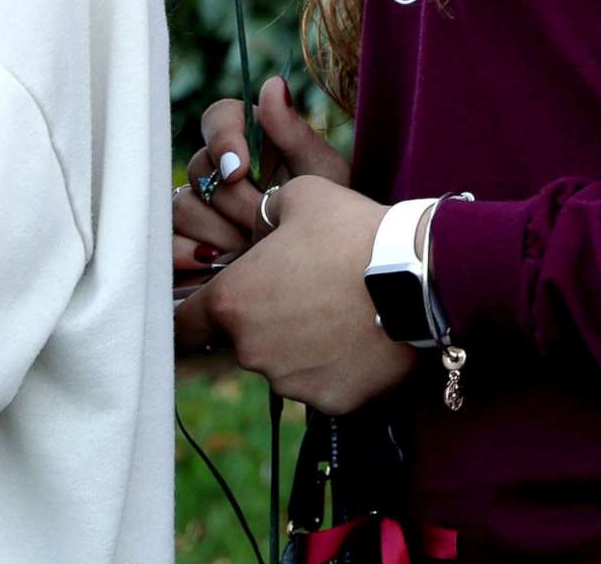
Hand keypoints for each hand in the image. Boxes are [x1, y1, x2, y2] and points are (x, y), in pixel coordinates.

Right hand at [173, 76, 351, 271]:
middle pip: (199, 168)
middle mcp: (220, 169)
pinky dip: (183, 253)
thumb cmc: (328, 212)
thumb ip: (295, 133)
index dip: (223, 140)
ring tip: (248, 249)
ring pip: (182, 206)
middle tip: (261, 224)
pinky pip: (168, 242)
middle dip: (232, 201)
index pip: (218, 117)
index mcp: (251, 138)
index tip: (240, 170)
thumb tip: (272, 84)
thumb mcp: (322, 174)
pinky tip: (211, 263)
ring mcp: (202, 206)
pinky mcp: (189, 243)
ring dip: (215, 230)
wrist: (328, 264)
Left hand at [174, 175, 417, 413]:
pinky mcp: (330, 403)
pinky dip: (335, 367)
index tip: (201, 314)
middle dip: (266, 321)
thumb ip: (266, 214)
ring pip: (284, 365)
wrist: (417, 277)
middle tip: (306, 293)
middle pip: (243, 342)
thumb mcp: (300, 197)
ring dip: (301, 345)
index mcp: (232, 302)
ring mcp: (291, 382)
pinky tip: (361, 339)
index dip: (190, 318)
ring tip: (341, 313)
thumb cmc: (353, 231)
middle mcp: (251, 351)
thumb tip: (261, 226)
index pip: (183, 325)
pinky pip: (323, 385)